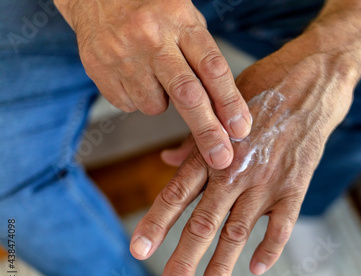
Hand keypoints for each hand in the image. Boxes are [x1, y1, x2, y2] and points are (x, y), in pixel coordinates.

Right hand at [54, 0, 251, 168]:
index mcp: (180, 22)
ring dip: (164, 103)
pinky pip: (130, 104)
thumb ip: (204, 59)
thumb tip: (227, 110)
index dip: (230, 102)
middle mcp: (152, 38)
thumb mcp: (185, 20)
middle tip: (221, 158)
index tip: (241, 129)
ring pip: (156, 106)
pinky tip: (135, 75)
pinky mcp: (100, 71)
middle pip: (187, 95)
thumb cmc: (153, 10)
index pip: (212, 69)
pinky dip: (139, 98)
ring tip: (157, 75)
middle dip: (207, 131)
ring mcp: (123, 55)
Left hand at [130, 28, 360, 275]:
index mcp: (213, 153)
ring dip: (222, 265)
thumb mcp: (220, 108)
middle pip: (204, 223)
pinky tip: (258, 269)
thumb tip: (166, 159)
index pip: (176, 194)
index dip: (156, 224)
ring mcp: (266, 181)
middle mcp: (235, 171)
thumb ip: (193, 142)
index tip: (138, 250)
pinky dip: (270, 248)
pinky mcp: (295, 185)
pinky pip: (283, 225)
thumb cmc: (261, 91)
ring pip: (240, 231)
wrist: (310, 80)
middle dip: (184, 260)